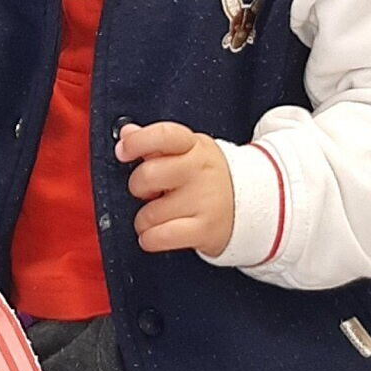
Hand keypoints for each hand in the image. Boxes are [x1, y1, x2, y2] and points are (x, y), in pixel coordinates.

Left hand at [116, 120, 235, 256]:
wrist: (248, 205)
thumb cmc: (205, 177)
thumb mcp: (187, 151)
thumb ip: (155, 143)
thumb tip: (127, 132)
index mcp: (194, 146)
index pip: (164, 135)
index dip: (137, 142)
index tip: (122, 152)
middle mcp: (201, 170)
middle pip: (147, 176)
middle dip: (138, 188)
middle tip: (149, 193)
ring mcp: (205, 200)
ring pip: (149, 213)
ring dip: (144, 219)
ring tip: (159, 215)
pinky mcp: (206, 229)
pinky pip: (160, 237)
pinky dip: (150, 239)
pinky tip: (155, 235)